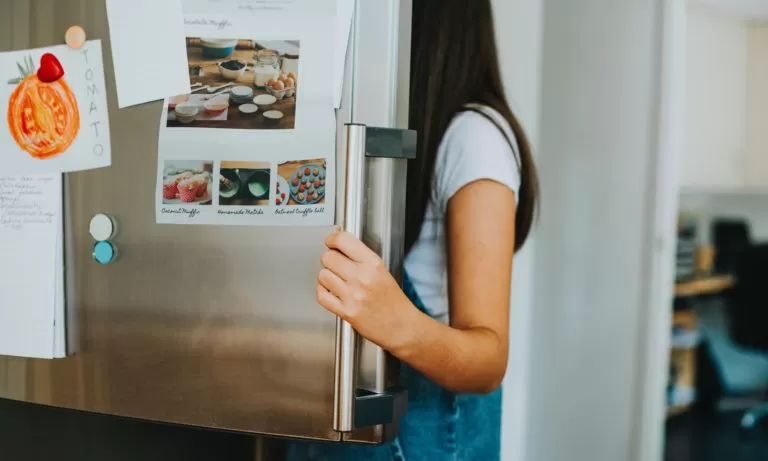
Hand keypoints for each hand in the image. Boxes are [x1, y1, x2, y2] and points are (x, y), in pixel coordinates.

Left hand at [317, 230, 415, 351]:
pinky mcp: (347, 312)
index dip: (332, 238)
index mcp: (373, 264)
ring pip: (323, 275)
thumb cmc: (393, 301)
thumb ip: (361, 258)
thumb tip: (339, 245)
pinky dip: (323, 292)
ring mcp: (353, 295)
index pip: (344, 241)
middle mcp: (362, 278)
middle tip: (335, 264)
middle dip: (329, 259)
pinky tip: (331, 292)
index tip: (331, 241)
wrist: (401, 327)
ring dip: (326, 277)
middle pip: (328, 257)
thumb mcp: (382, 271)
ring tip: (336, 280)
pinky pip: (322, 295)